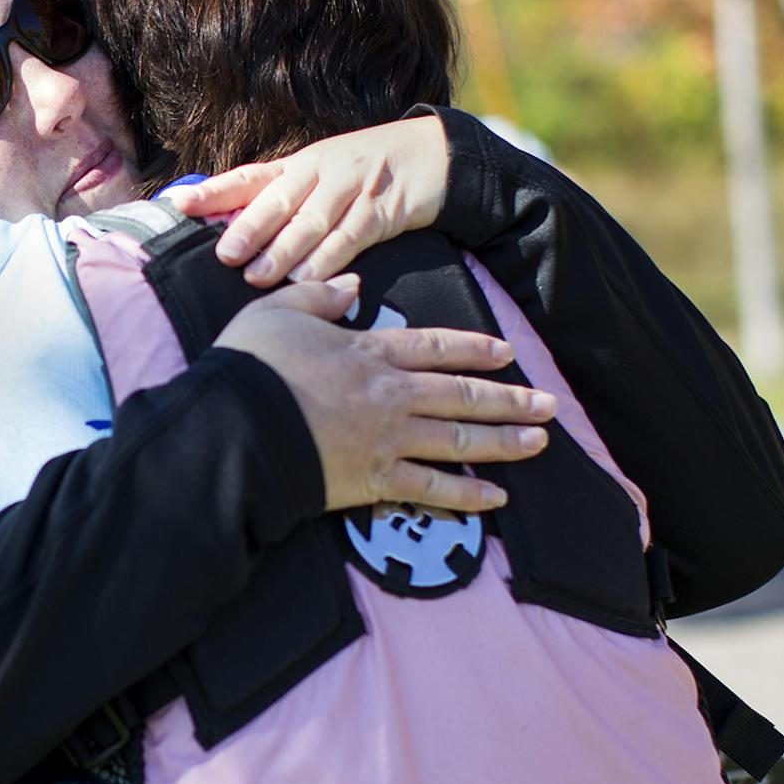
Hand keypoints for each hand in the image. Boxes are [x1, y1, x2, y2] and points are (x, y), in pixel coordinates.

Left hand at [172, 114, 450, 285]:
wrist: (433, 155)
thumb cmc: (363, 173)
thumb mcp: (319, 175)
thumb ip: (280, 200)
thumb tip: (228, 233)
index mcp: (298, 164)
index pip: (248, 177)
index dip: (214, 191)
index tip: (179, 205)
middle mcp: (320, 172)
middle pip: (278, 199)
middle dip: (249, 227)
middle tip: (225, 254)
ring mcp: (352, 188)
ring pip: (312, 221)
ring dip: (284, 251)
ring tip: (258, 277)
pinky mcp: (383, 208)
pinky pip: (352, 236)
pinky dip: (329, 258)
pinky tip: (309, 279)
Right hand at [213, 286, 557, 513]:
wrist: (235, 428)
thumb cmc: (249, 367)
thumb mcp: (277, 312)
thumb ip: (318, 297)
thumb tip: (352, 287)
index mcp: (369, 352)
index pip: (436, 347)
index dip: (475, 349)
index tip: (508, 353)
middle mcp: (391, 394)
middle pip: (463, 395)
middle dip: (510, 399)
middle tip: (548, 405)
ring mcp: (388, 439)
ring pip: (460, 439)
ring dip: (505, 441)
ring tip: (539, 442)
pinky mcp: (375, 480)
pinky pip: (433, 489)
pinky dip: (467, 494)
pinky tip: (496, 496)